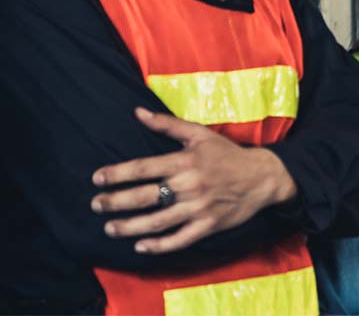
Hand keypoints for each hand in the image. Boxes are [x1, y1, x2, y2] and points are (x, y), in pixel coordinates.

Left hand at [90, 107, 296, 253]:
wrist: (262, 176)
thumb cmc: (227, 153)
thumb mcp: (200, 134)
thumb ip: (167, 124)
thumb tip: (138, 112)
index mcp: (185, 161)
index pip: (143, 168)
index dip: (117, 174)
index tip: (97, 179)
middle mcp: (189, 185)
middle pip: (144, 197)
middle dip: (115, 202)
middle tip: (96, 205)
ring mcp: (198, 208)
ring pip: (157, 222)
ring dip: (129, 227)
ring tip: (110, 228)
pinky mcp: (208, 226)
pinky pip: (179, 240)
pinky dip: (158, 246)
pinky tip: (140, 246)